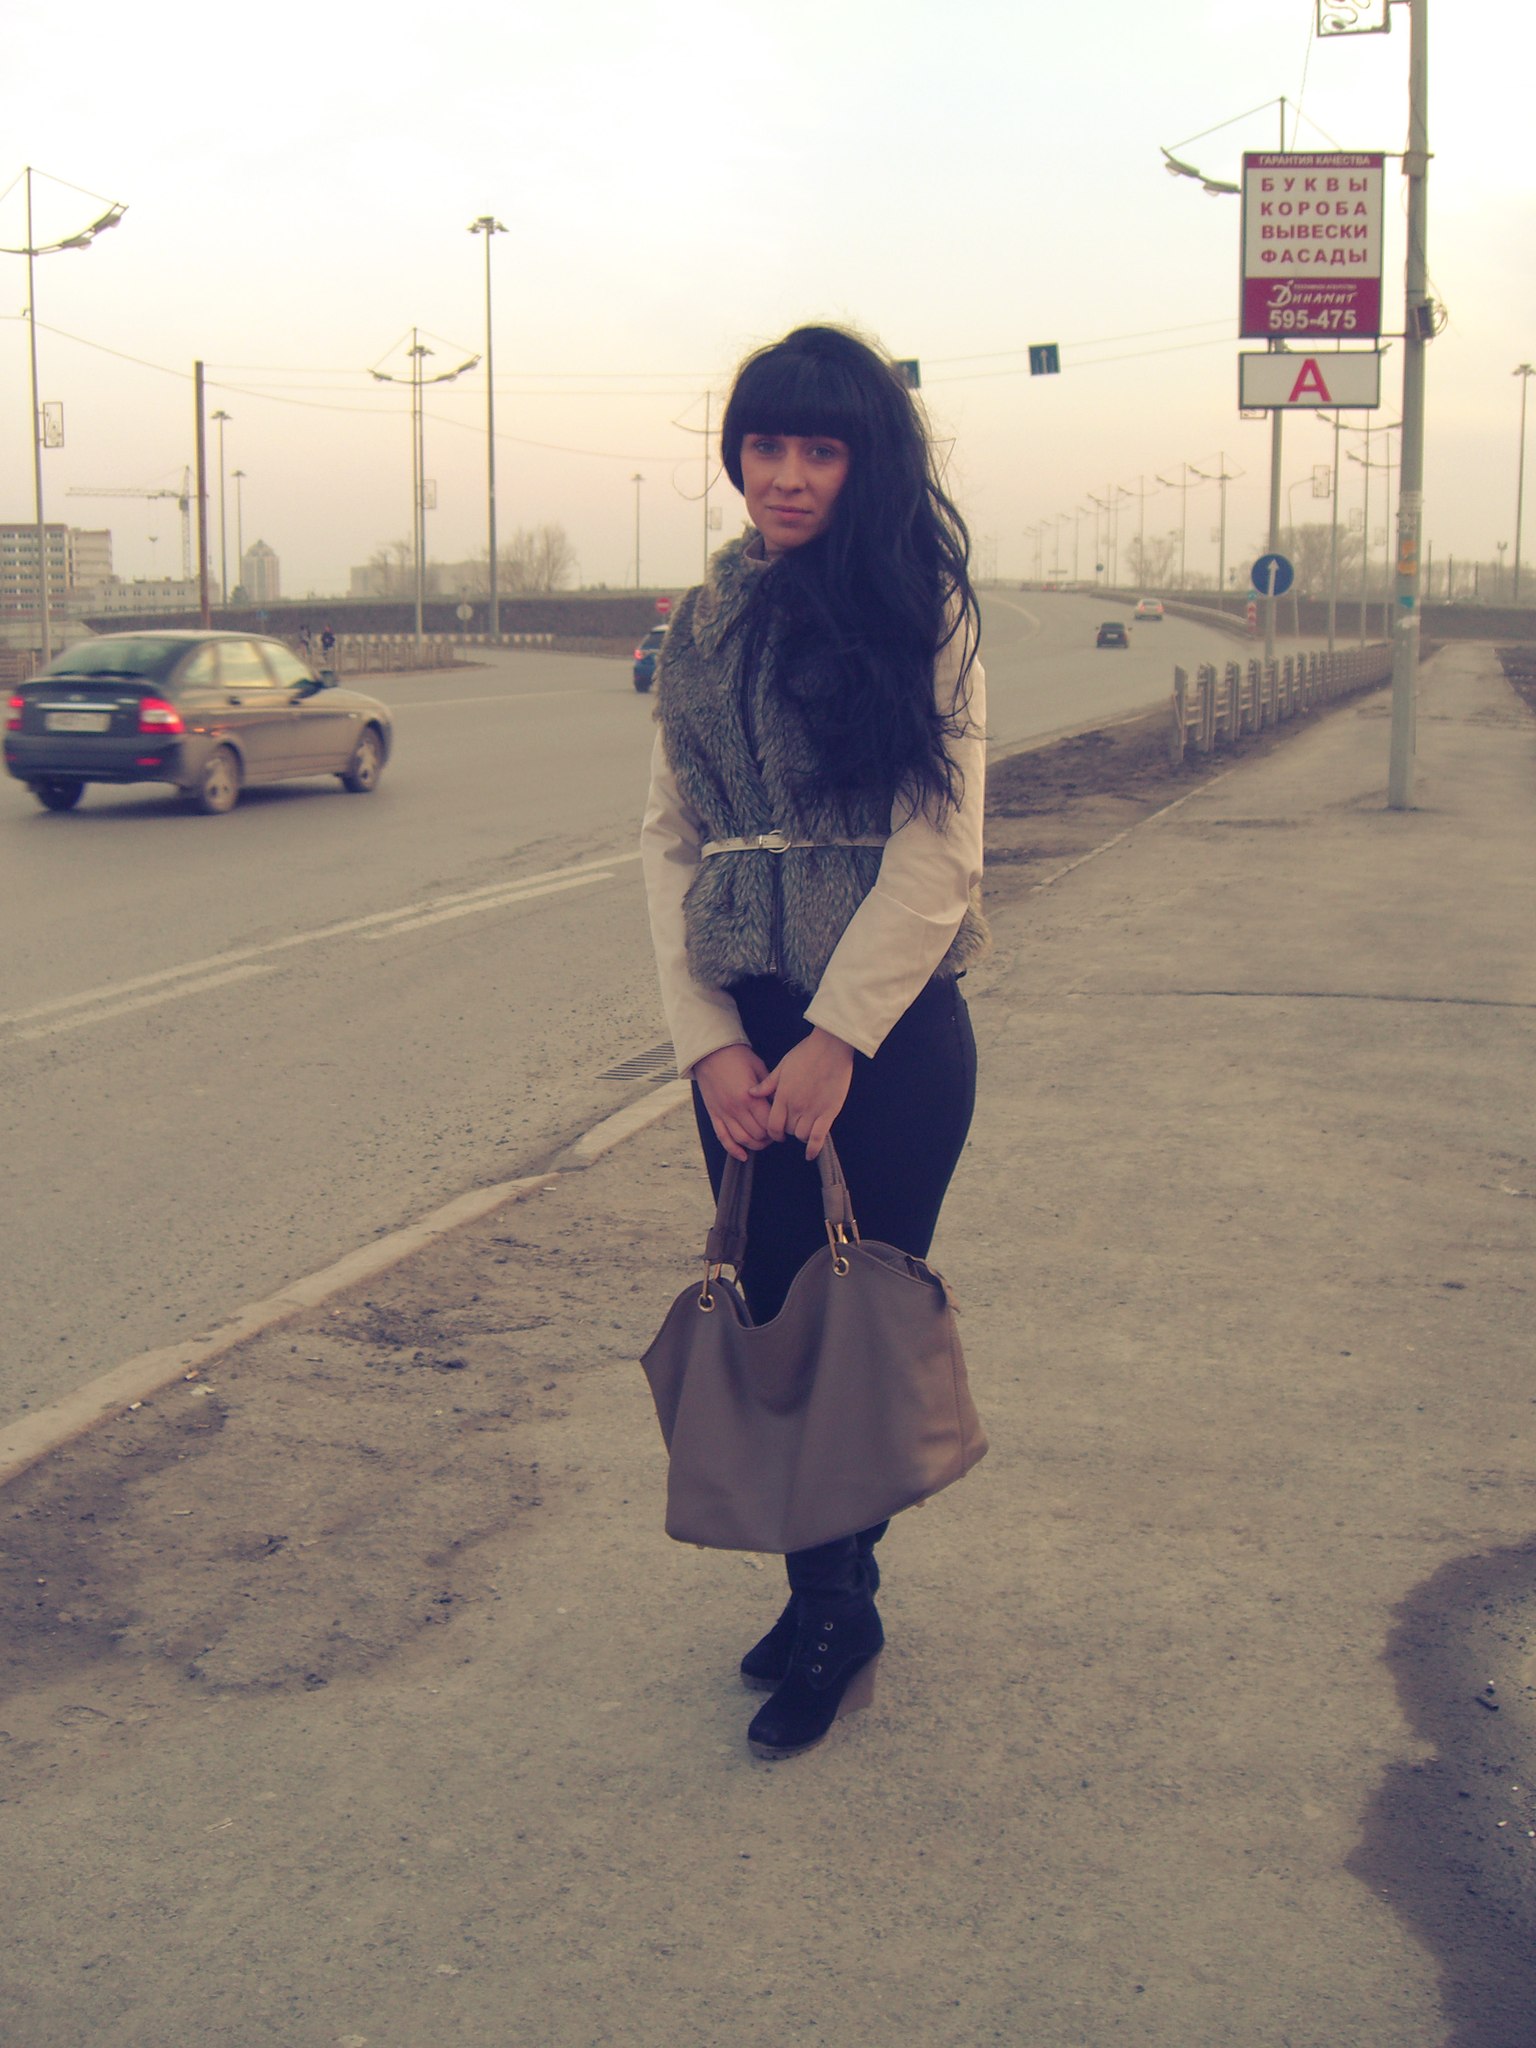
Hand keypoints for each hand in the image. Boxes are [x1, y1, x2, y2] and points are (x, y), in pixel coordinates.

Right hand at [694, 1043, 772, 1162]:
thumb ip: (769, 1088)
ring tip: (763, 1142)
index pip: (768, 1123)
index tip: (784, 1127)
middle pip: (757, 1134)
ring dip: (755, 1145)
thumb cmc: (736, 1057)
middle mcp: (735, 1108)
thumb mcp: (759, 1068)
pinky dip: (733, 1150)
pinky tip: (743, 1155)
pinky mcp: (714, 1114)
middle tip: (776, 1135)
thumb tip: (781, 1103)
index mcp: (749, 1097)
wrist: (710, 1052)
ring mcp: (723, 1113)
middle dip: (769, 1138)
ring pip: (741, 1140)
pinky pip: (723, 1138)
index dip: (778, 1128)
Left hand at [749, 1027, 854, 1160]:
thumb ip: (767, 1084)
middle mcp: (796, 1106)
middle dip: (788, 1130)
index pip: (772, 1124)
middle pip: (787, 1130)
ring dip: (801, 1134)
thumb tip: (751, 1093)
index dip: (772, 1132)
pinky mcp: (829, 1112)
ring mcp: (813, 1110)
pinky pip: (819, 1137)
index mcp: (782, 1096)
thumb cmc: (806, 1053)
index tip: (776, 1133)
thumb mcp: (782, 1066)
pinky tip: (810, 1154)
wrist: (831, 1047)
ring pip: (801, 1135)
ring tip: (803, 1128)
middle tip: (792, 1124)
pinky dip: (814, 1148)